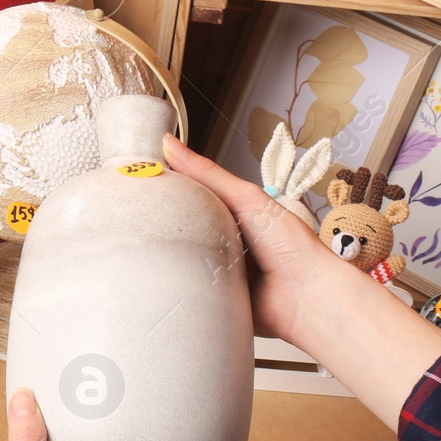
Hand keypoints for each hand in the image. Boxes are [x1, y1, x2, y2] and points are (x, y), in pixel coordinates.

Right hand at [161, 134, 440, 427]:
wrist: (306, 297)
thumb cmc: (291, 245)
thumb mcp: (245, 198)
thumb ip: (207, 174)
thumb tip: (168, 143)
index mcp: (238, 215)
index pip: (197, 196)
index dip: (171, 189)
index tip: (141, 182)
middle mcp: (229, 242)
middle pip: (188, 228)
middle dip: (167, 224)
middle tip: (135, 216)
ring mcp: (223, 271)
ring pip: (186, 259)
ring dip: (173, 256)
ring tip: (144, 246)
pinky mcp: (217, 298)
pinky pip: (190, 288)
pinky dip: (180, 283)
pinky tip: (162, 276)